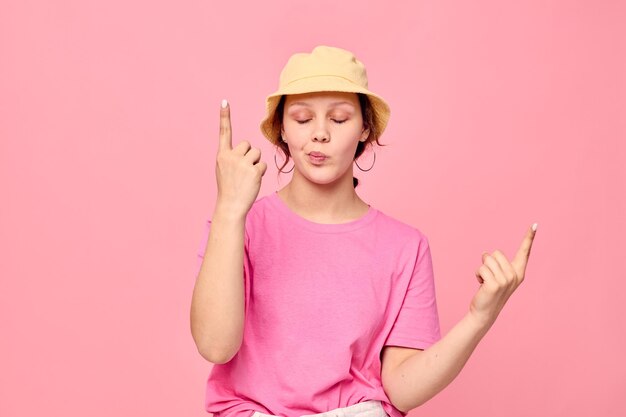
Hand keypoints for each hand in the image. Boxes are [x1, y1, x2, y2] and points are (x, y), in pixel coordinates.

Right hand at [214, 99, 266, 215]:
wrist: (230, 205)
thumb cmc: (229, 188)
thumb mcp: (224, 169)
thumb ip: (232, 157)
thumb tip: (247, 149)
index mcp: (222, 155)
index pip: (224, 132)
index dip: (224, 117)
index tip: (224, 102)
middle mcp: (230, 156)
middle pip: (248, 145)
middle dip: (248, 155)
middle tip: (242, 171)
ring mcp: (242, 163)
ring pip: (256, 153)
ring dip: (255, 164)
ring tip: (246, 177)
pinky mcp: (253, 170)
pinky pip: (262, 165)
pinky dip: (260, 173)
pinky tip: (252, 182)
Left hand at [469, 223, 537, 327]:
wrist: (485, 312)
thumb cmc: (490, 292)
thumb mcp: (497, 276)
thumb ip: (497, 264)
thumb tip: (486, 253)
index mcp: (518, 272)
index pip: (524, 252)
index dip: (529, 237)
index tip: (535, 224)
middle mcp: (515, 276)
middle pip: (496, 253)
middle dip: (488, 262)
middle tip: (490, 278)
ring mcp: (506, 280)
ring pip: (487, 260)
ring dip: (482, 269)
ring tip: (485, 282)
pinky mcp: (495, 284)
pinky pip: (481, 268)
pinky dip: (477, 275)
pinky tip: (481, 285)